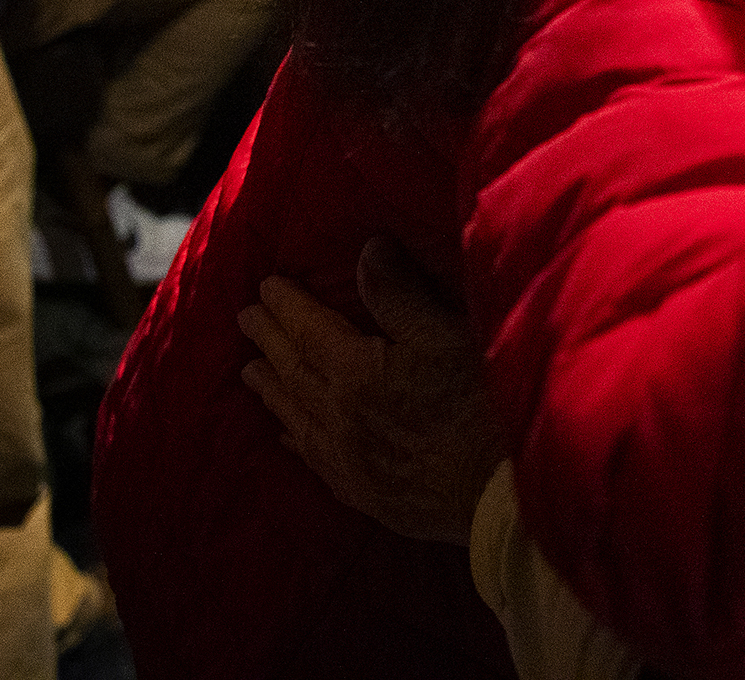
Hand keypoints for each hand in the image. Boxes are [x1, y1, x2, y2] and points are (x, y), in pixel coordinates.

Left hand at [240, 236, 503, 545]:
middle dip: (268, 341)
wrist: (499, 493)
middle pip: (293, 371)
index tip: (265, 285)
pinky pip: (312, 459)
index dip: (287, 305)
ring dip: (271, 388)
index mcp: (356, 372)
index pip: (309, 330)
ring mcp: (346, 459)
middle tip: (245, 318)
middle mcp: (338, 416)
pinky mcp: (363, 492)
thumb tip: (368, 250)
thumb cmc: (481, 406)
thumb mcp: (447, 337)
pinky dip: (293, 439)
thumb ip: (401, 296)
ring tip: (251, 371)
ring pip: (295, 416)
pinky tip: (287, 436)